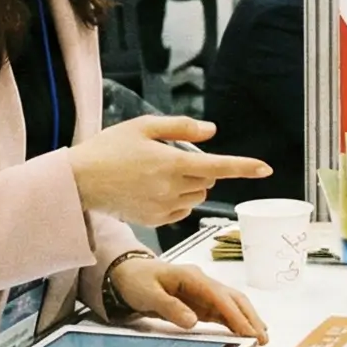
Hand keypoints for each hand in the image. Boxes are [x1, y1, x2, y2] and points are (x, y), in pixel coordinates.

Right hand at [69, 116, 271, 227]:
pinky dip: (177, 200)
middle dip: (201, 169)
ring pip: (196, 197)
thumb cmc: (109, 148)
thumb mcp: (143, 126)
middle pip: (208, 181)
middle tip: (172, 157)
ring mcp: (163, 207)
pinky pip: (180, 211)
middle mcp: (171, 188)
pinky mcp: (154, 220)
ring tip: (159, 173)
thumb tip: (211, 131)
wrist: (80, 181)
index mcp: (171, 163)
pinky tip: (153, 190)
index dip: (244, 167)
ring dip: (190, 185)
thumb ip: (181, 128)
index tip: (266, 168)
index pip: (218, 166)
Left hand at [114, 260, 268, 340]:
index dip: (235, 315)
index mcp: (192, 277)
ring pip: (232, 304)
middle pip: (233, 298)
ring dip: (247, 319)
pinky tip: (246, 331)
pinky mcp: (201, 302)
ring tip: (261, 337)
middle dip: (250, 317)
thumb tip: (193, 321)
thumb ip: (170, 307)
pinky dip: (236, 321)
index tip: (248, 332)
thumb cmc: (137, 282)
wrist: (128, 273)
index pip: (219, 296)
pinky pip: (222, 311)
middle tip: (263, 338)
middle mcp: (203, 282)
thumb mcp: (148, 294)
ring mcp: (203, 292)